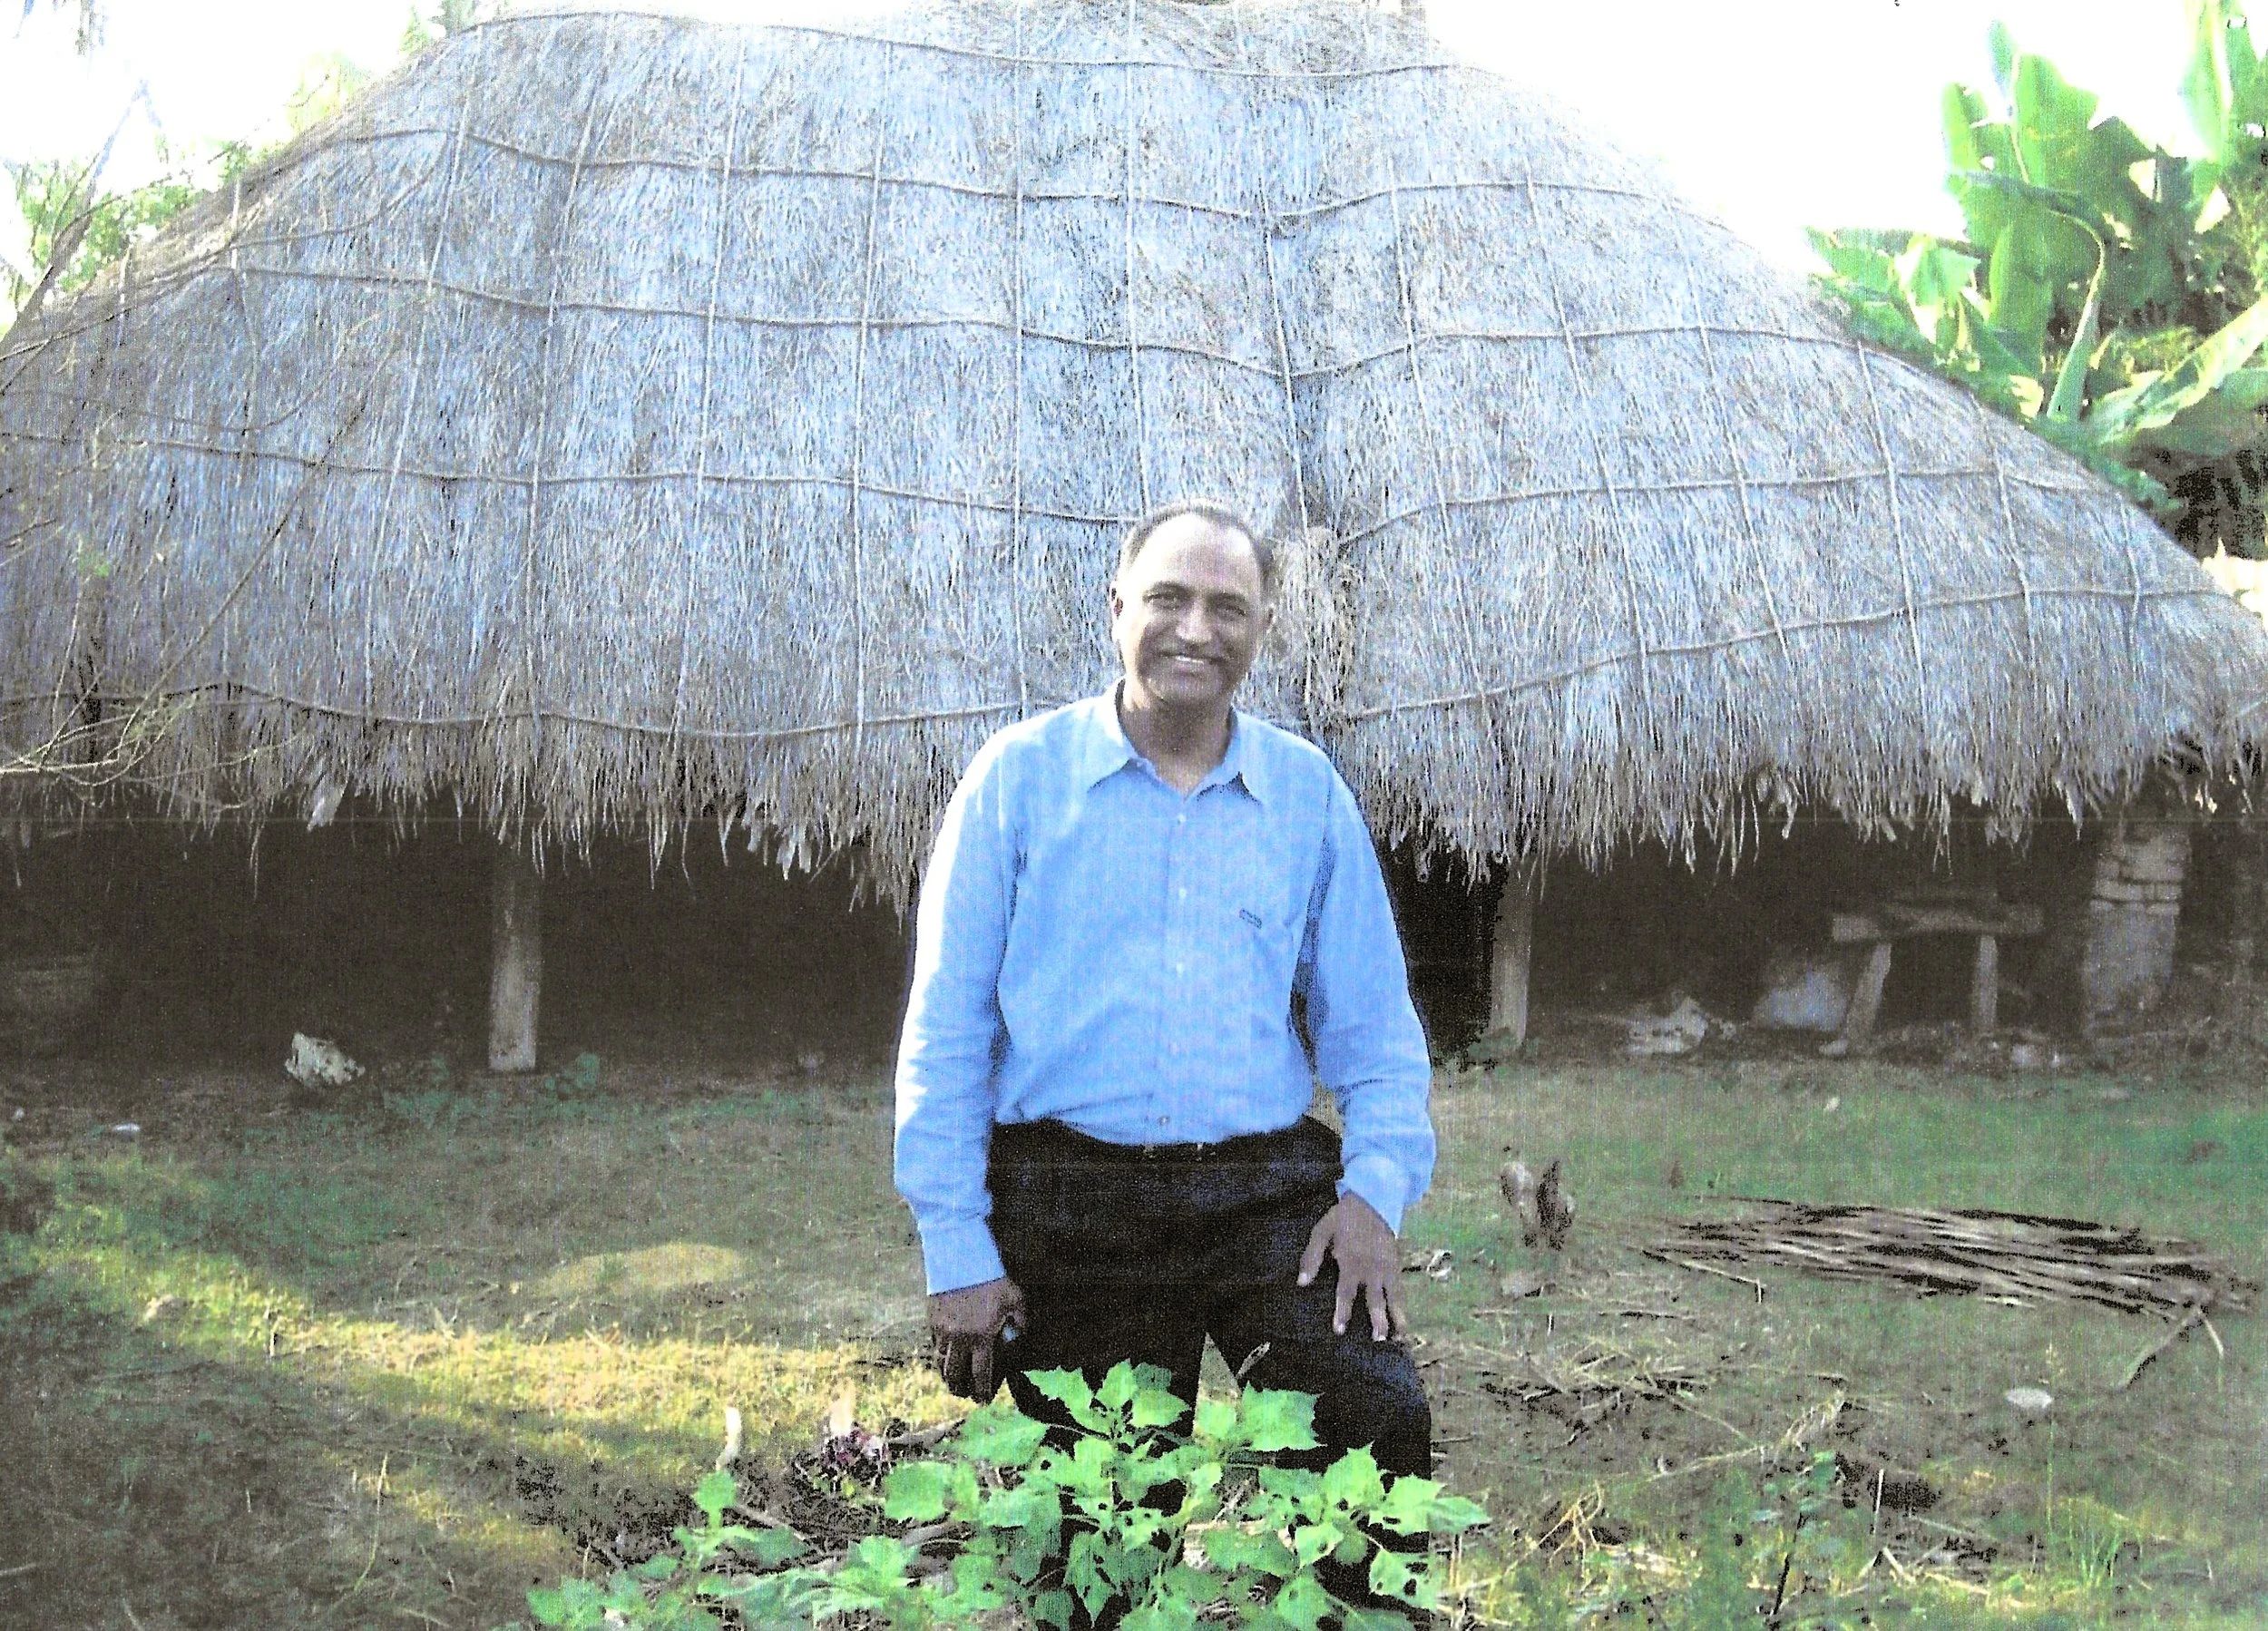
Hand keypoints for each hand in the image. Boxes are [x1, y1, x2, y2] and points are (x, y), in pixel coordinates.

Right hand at [926, 1275, 1027, 1400]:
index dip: (982, 1391)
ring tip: (952, 1382)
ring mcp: (942, 1331)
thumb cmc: (992, 1279)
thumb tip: (1017, 1340)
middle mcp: (960, 1339)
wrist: (961, 1258)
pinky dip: (939, 1355)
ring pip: (941, 1363)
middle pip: (955, 1375)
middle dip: (960, 1389)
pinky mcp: (931, 1320)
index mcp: (981, 1338)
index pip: (981, 1374)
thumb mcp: (1016, 1300)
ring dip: (947, 1376)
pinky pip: (934, 1345)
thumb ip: (1020, 1324)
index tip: (984, 1400)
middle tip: (965, 1394)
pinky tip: (943, 1358)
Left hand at [1298, 1193, 1407, 1340]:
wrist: (1373, 1200)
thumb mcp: (1322, 1231)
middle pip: (1374, 1299)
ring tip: (1399, 1338)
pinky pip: (1400, 1289)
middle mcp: (1370, 1269)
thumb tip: (1302, 1282)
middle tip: (1378, 1341)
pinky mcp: (1396, 1265)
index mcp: (1350, 1262)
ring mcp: (1385, 1268)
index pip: (1345, 1292)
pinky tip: (1404, 1321)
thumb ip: (1311, 1257)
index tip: (1340, 1330)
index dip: (1342, 1311)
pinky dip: (1402, 1306)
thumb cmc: (1343, 1218)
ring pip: (1392, 1297)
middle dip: (1377, 1321)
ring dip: (1395, 1317)